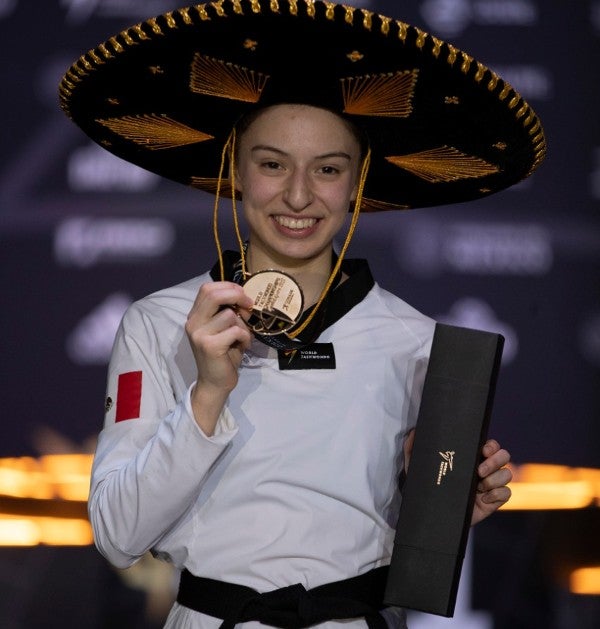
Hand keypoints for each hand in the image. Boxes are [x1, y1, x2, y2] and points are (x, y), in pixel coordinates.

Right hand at [185, 281, 253, 433]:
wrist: (215, 382)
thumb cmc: (224, 354)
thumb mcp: (224, 329)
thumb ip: (228, 312)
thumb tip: (245, 298)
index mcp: (195, 315)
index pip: (207, 288)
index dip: (228, 286)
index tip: (243, 295)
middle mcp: (193, 322)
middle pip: (213, 294)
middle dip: (236, 295)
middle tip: (249, 305)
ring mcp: (199, 334)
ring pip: (229, 315)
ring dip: (243, 324)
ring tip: (242, 336)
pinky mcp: (209, 346)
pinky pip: (235, 330)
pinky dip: (245, 337)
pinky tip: (242, 345)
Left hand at [403, 432, 511, 524]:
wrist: (433, 514)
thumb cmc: (427, 486)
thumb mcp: (417, 466)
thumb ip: (412, 447)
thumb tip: (414, 431)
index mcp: (470, 456)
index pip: (490, 444)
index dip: (491, 445)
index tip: (482, 450)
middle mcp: (484, 467)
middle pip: (504, 455)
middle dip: (495, 461)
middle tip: (479, 471)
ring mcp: (490, 484)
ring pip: (507, 474)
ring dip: (495, 479)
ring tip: (478, 487)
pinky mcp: (493, 501)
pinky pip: (506, 493)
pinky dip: (497, 495)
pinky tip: (482, 499)